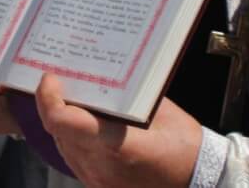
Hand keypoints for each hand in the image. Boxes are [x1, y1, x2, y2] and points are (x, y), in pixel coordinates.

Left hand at [35, 73, 201, 186]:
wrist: (200, 181)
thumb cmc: (184, 144)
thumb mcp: (157, 109)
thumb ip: (123, 94)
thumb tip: (95, 72)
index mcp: (118, 146)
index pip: (63, 121)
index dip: (48, 97)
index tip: (50, 77)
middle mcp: (101, 168)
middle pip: (56, 130)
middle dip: (52, 102)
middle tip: (60, 79)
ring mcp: (97, 181)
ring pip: (62, 144)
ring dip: (61, 120)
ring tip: (71, 96)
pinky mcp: (97, 186)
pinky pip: (73, 156)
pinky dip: (72, 136)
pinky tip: (83, 120)